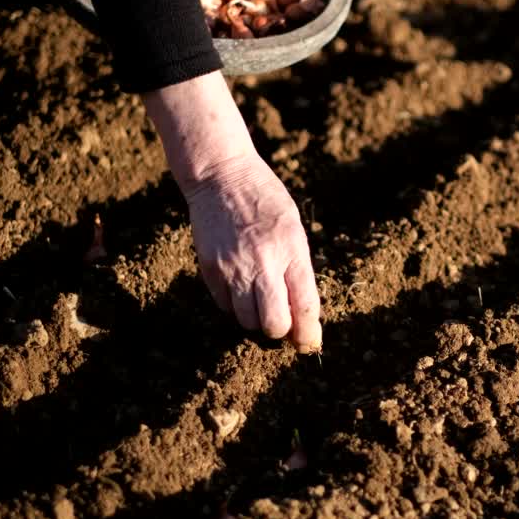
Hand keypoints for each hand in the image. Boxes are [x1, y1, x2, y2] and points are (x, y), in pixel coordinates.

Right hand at [184, 156, 321, 350]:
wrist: (221, 175)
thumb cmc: (265, 201)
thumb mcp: (293, 229)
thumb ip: (298, 269)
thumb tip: (300, 313)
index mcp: (291, 251)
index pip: (304, 307)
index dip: (309, 333)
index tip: (309, 343)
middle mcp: (262, 263)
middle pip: (273, 324)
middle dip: (280, 329)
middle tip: (281, 319)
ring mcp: (232, 267)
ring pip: (246, 321)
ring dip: (255, 317)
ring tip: (258, 297)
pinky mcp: (209, 269)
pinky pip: (224, 306)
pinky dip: (234, 304)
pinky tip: (238, 285)